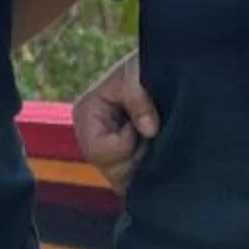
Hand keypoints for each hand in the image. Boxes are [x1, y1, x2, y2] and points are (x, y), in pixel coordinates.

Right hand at [73, 55, 160, 192]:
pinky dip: (147, 171)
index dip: (124, 142)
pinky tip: (155, 150)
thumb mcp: (139, 73)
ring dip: (143, 164)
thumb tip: (150, 131)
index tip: (140, 124)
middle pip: (108, 170)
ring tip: (154, 140)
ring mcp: (105, 152)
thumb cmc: (144, 67)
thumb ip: (139, 99)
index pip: (97, 150)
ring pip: (121, 180)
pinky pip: (130, 182)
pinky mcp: (121, 161)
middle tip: (153, 133)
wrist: (163, 70)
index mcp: (85, 113)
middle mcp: (89, 136)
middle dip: (135, 157)